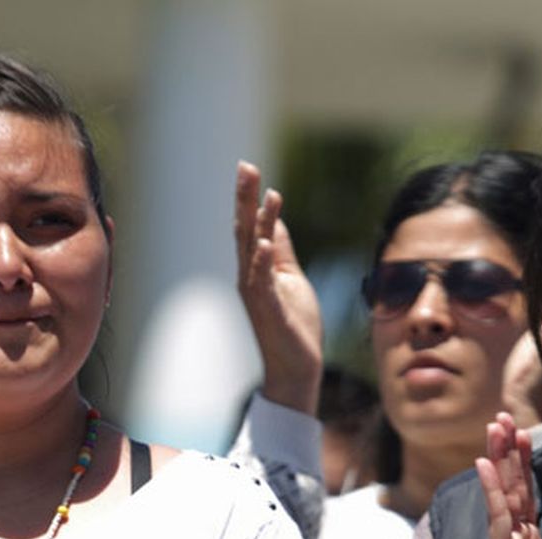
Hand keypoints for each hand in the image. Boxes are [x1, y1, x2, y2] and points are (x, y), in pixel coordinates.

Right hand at [235, 161, 322, 413]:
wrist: (297, 367)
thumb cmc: (294, 324)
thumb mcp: (291, 279)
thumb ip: (281, 251)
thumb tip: (272, 221)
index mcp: (256, 269)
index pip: (250, 226)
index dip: (250, 198)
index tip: (249, 168)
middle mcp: (250, 278)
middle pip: (245, 231)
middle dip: (245, 199)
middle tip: (245, 167)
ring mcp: (258, 295)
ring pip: (252, 252)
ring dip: (256, 223)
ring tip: (260, 194)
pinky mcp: (270, 312)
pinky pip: (263, 284)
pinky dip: (261, 262)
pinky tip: (262, 243)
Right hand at [476, 412, 541, 538]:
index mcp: (530, 538)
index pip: (524, 491)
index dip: (523, 461)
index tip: (521, 431)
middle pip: (509, 487)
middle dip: (505, 452)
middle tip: (500, 417)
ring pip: (502, 496)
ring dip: (497, 462)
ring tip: (494, 430)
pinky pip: (498, 519)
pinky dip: (493, 491)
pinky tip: (487, 466)